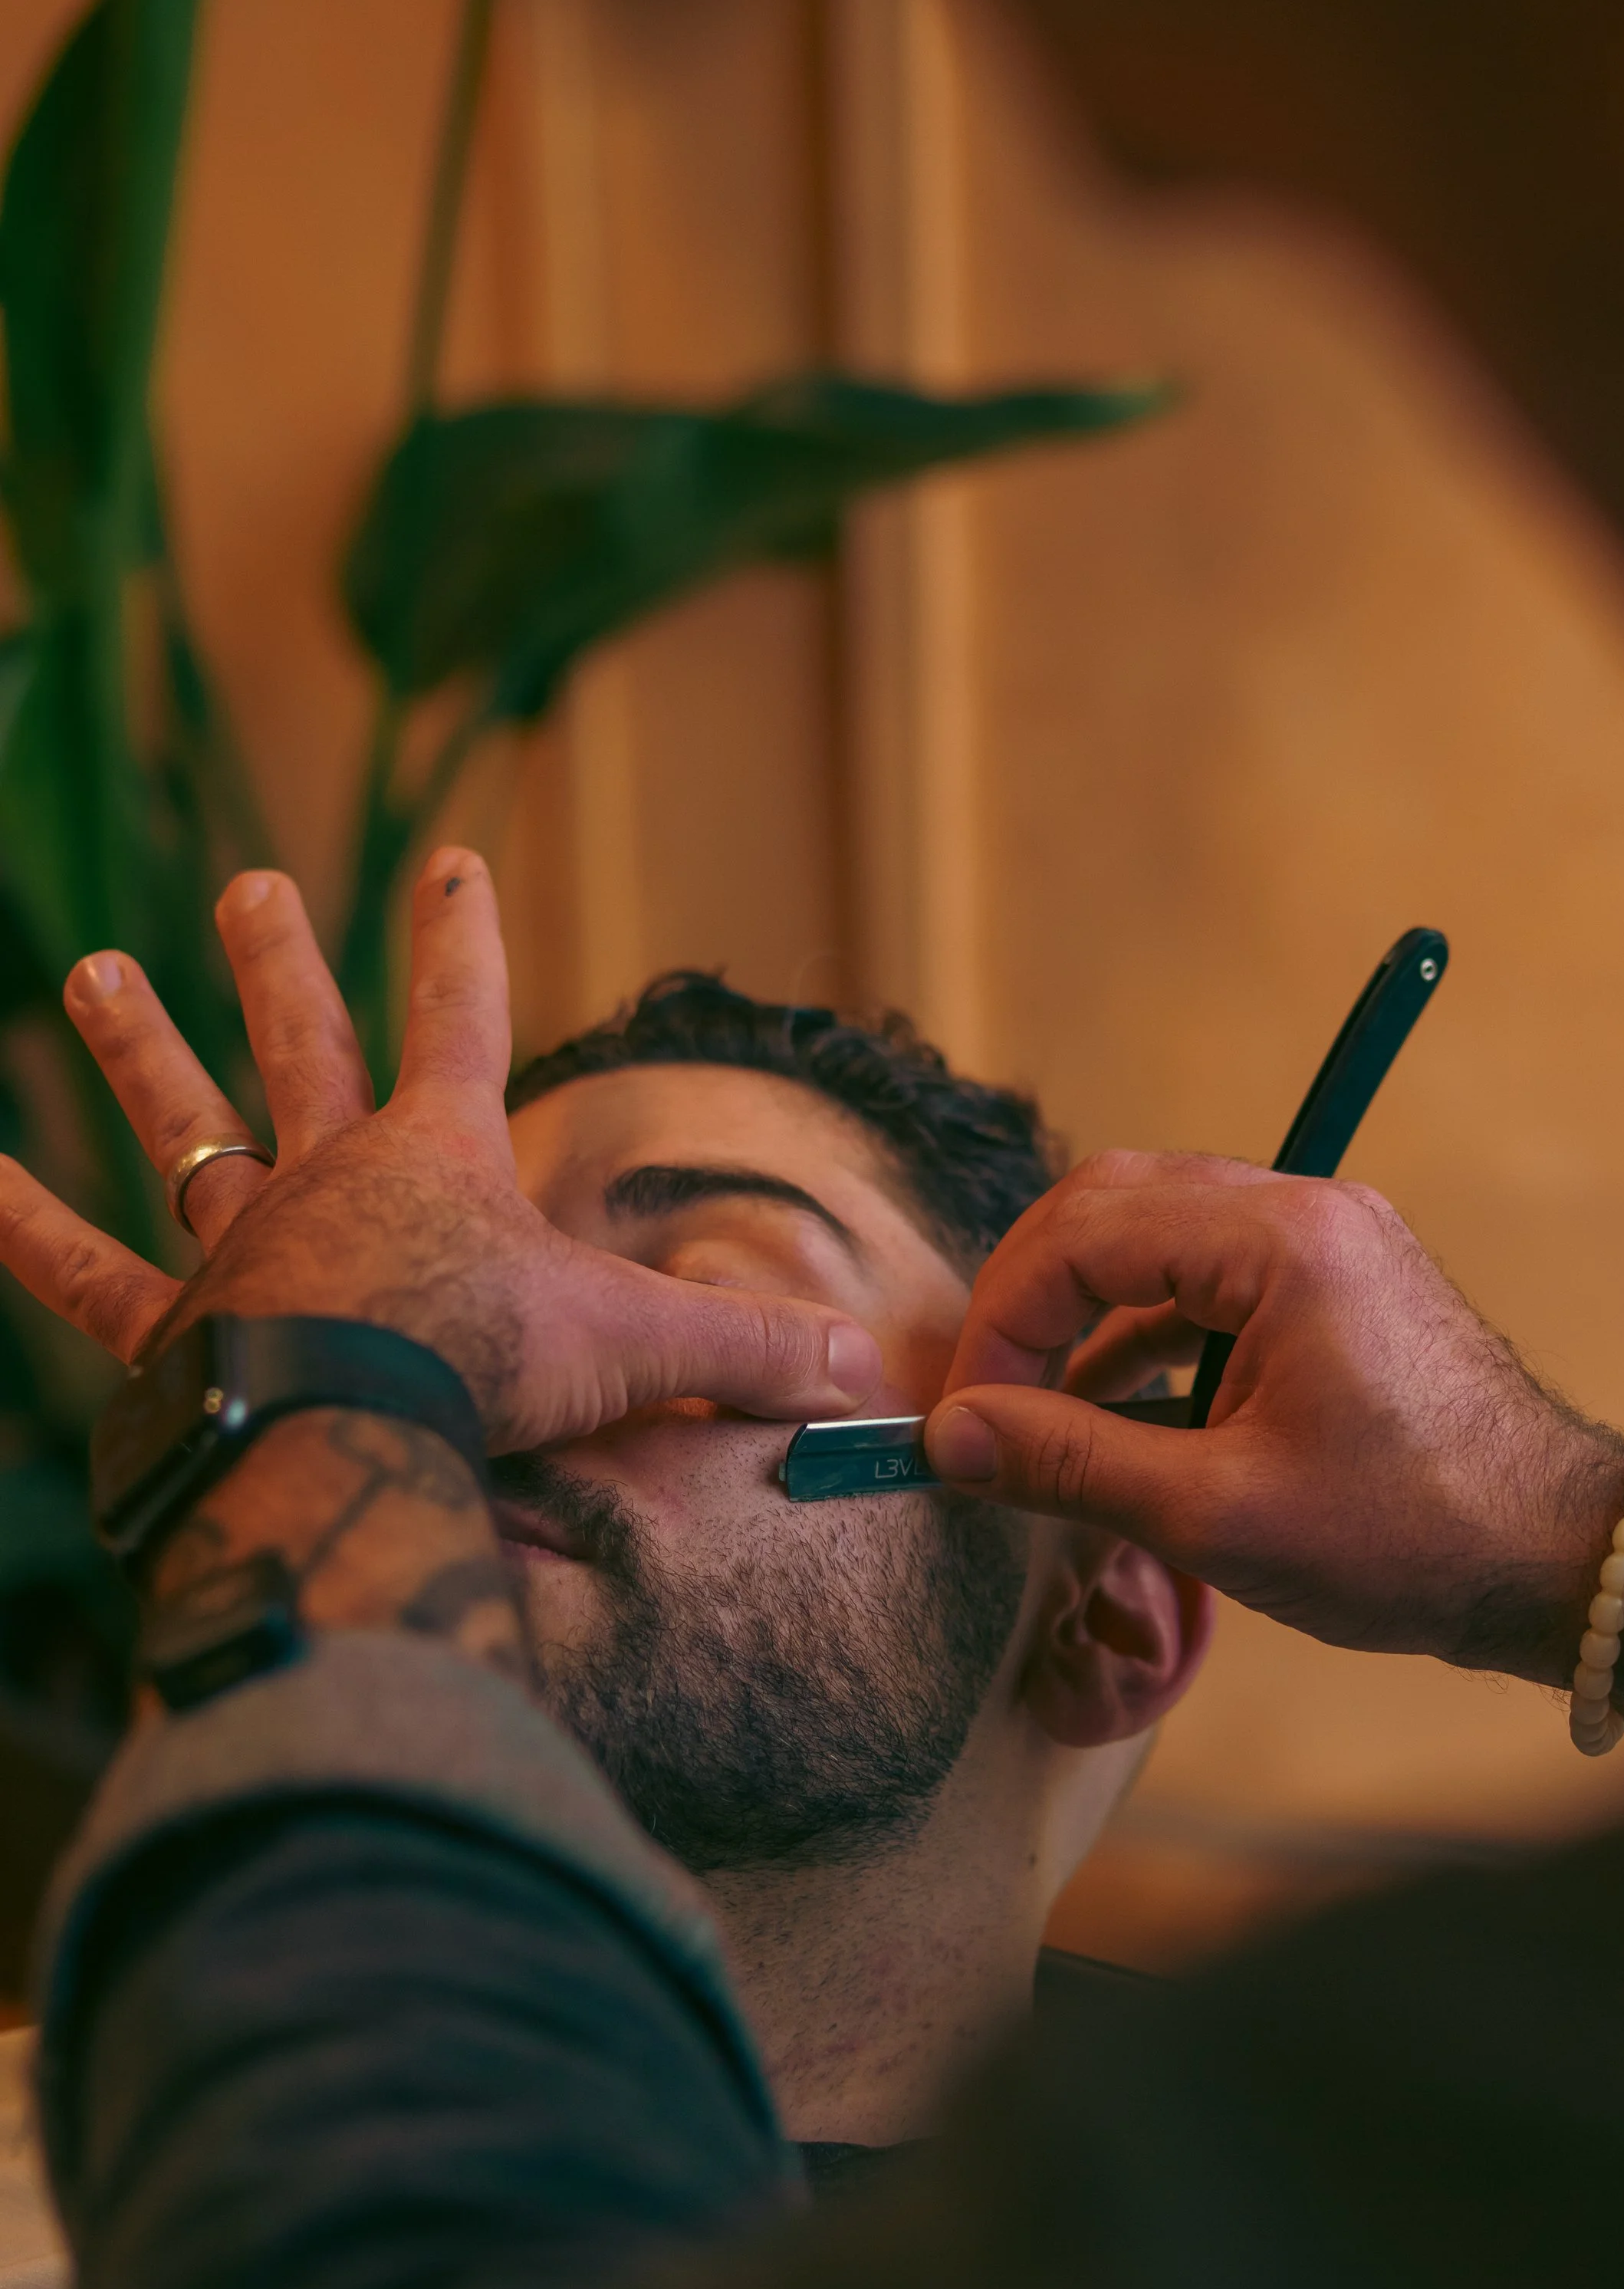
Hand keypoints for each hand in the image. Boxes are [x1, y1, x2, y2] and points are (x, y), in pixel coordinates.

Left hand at [0, 851, 881, 1444]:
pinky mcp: (173, 1327)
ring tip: (88, 971)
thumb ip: (752, 1349)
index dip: (461, 939)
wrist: (356, 1429)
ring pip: (185, 1127)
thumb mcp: (638, 1346)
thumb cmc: (489, 1369)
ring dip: (140, 1051)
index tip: (454, 859)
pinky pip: (87, 1277)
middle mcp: (328, 1175)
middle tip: (245, 883)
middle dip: (279, 959)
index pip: (461, 1019)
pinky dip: (26, 1231)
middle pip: (303, 1043)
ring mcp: (241, 1242)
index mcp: (438, 1156)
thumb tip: (873, 1368)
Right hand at [923, 1150, 1623, 1681]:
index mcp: (1280, 1242)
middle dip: (1032, 1295)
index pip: (1084, 1232)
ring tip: (1036, 1413)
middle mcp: (1304, 1212)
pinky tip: (1112, 1415)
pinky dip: (1144, 1333)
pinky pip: (1207, 1277)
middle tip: (985, 1395)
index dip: (1003, 1320)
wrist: (1559, 1560)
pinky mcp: (1337, 1285)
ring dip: (1084, 1313)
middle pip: (1112, 1204)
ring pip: (1156, 1234)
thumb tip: (950, 1436)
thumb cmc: (1409, 1538)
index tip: (966, 1416)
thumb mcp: (1217, 1513)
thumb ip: (1071, 1461)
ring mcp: (1327, 1242)